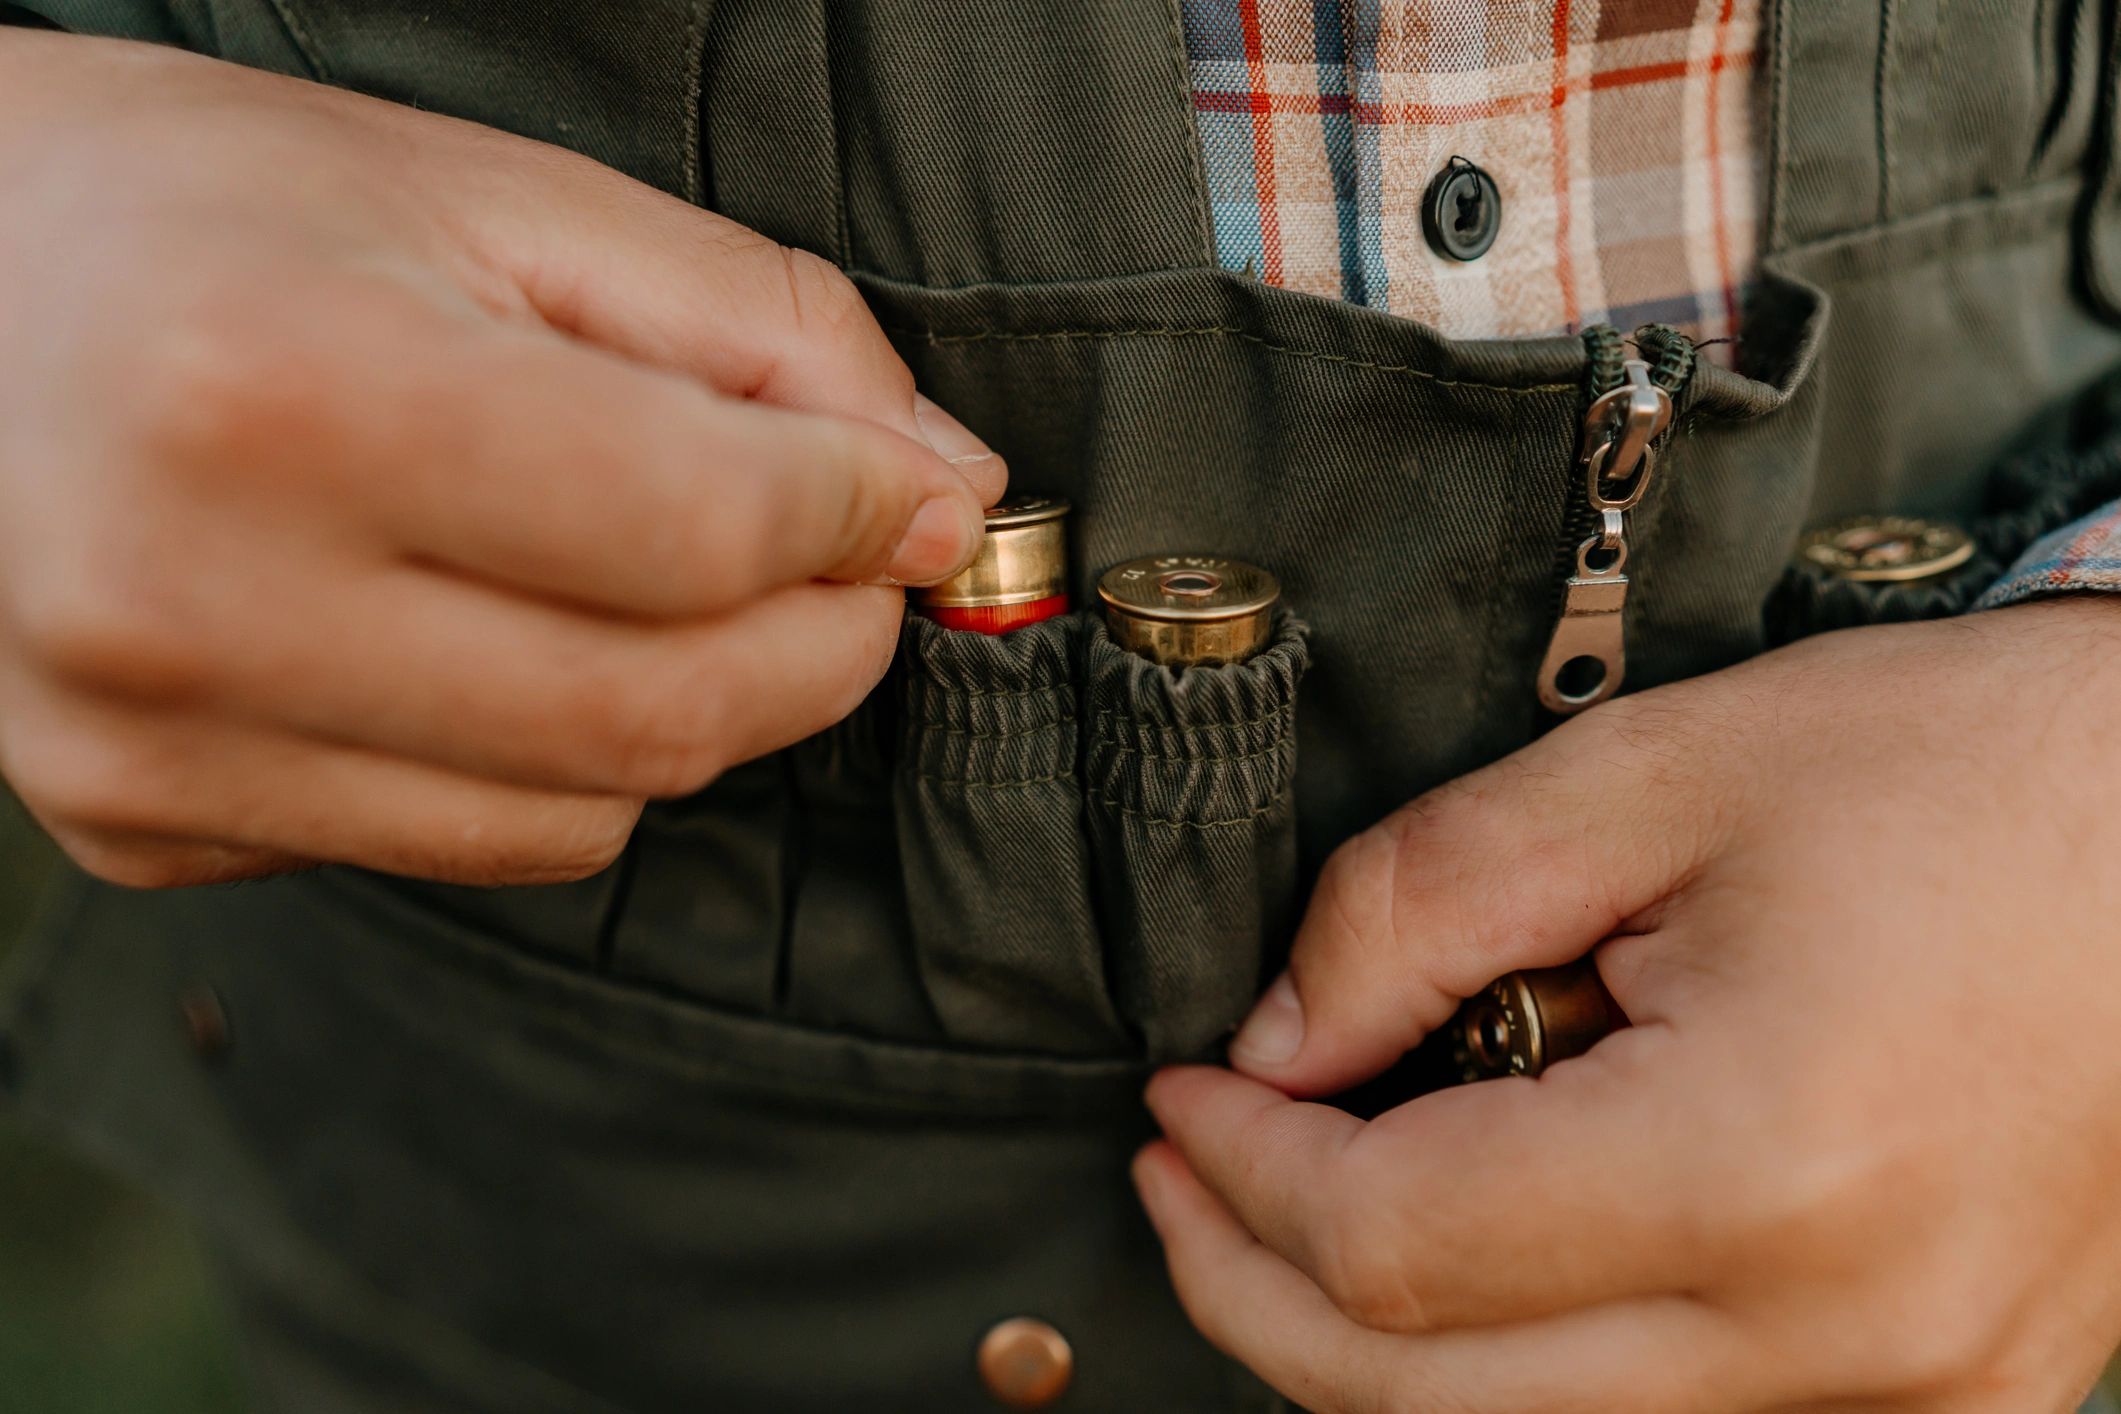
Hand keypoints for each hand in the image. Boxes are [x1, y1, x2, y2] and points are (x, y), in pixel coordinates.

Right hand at [0, 32, 999, 886]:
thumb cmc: (213, 208)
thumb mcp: (494, 197)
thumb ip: (753, 333)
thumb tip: (942, 487)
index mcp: (286, 386)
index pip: (696, 529)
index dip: (858, 515)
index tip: (907, 493)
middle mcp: (190, 598)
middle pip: (660, 717)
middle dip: (817, 646)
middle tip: (840, 561)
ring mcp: (146, 742)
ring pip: (583, 816)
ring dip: (690, 711)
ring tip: (642, 578)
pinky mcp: (136, 821)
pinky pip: (460, 844)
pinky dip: (543, 761)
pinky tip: (476, 635)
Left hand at [1137, 597, 2120, 1411]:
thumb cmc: (1958, 770)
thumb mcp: (1651, 776)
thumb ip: (1419, 905)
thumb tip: (1277, 1045)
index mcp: (1767, 1166)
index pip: (1396, 1249)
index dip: (1243, 1177)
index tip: (1182, 1096)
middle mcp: (1848, 1335)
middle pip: (1433, 1403)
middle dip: (1261, 1291)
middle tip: (1187, 1176)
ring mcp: (1913, 1396)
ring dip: (1387, 1337)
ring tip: (1314, 1196)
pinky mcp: (1945, 1397)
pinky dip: (1534, 1353)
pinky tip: (1489, 1240)